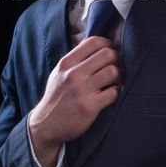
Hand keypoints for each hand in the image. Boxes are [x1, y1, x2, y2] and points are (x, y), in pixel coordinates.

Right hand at [28, 36, 120, 166]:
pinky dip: (116, 93)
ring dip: (119, 77)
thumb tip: (99, 46)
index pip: (94, 41)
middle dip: (117, 59)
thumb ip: (76, 59)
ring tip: (115, 82)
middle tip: (117, 67)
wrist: (46, 124)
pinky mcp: (89, 106)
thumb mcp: (59, 73)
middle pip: (107, 54)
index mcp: (66, 63)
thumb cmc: (57, 96)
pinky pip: (113, 93)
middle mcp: (73, 74)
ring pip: (113, 71)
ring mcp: (81, 90)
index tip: (111, 51)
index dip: (108, 44)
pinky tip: (111, 95)